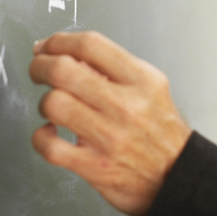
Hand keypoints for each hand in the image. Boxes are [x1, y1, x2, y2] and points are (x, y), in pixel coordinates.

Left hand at [29, 31, 191, 215]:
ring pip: (53, 104)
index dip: (60, 40)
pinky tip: (49, 132)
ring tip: (51, 103)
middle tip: (38, 68)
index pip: (90, 45)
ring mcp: (110, 137)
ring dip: (44, 101)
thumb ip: (114, 68)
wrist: (178, 175)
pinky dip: (40, 137)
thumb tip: (72, 54)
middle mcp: (126, 105)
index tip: (48, 45)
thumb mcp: (149, 86)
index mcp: (141, 79)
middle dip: (40, 65)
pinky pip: (50, 146)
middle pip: (64, 70)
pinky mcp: (95, 167)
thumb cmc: (160, 129)